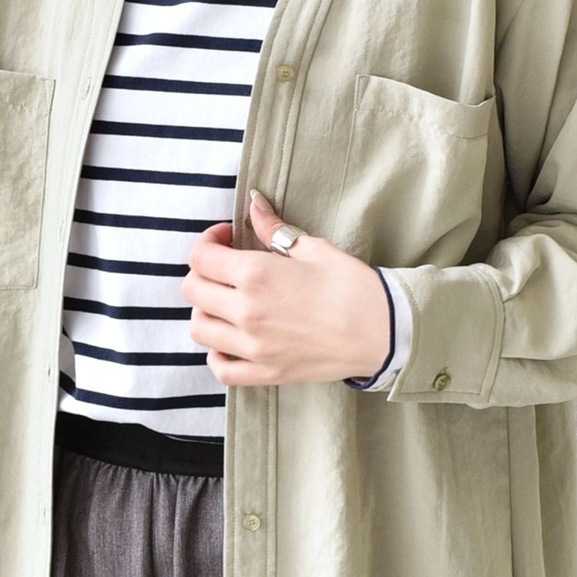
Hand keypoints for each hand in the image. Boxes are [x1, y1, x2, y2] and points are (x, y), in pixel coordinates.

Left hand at [180, 190, 389, 386]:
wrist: (384, 332)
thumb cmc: (353, 287)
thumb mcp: (314, 248)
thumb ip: (275, 230)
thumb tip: (254, 204)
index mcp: (256, 275)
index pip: (201, 256)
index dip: (208, 241)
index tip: (227, 238)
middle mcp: (246, 312)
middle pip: (192, 290)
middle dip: (203, 272)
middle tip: (225, 267)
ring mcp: (254, 347)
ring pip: (199, 328)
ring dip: (206, 310)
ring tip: (227, 302)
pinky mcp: (267, 373)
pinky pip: (221, 368)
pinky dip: (216, 354)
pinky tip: (230, 340)